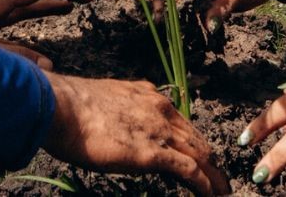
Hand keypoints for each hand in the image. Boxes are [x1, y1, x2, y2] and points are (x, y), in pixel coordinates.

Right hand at [43, 73, 229, 195]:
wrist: (62, 107)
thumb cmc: (71, 109)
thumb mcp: (106, 105)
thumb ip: (122, 115)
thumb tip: (121, 130)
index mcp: (150, 98)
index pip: (181, 124)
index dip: (193, 142)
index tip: (201, 156)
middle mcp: (162, 111)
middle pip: (196, 139)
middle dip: (211, 159)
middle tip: (221, 177)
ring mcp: (161, 131)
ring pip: (199, 154)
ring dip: (214, 174)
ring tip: (223, 189)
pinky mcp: (154, 153)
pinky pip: (189, 170)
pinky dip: (204, 182)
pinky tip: (212, 193)